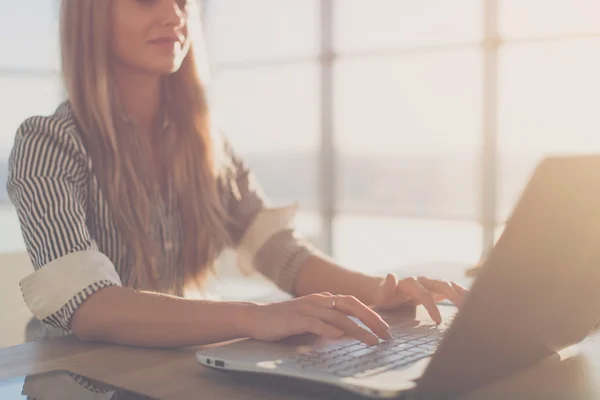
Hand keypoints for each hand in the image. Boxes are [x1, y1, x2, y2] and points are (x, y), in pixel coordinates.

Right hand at [244, 293, 391, 344]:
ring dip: (357, 329)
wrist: (257, 317)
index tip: (385, 328)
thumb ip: (328, 322)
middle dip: (371, 318)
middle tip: (386, 333)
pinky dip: (328, 329)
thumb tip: (349, 332)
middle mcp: (319, 300)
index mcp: (324, 299)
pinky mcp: (296, 319)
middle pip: (351, 305)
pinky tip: (339, 336)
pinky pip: (315, 323)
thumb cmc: (285, 321)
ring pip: (338, 316)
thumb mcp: (311, 319)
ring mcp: (308, 308)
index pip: (353, 303)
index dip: (371, 314)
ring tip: (372, 340)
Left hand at [372, 274, 467, 323]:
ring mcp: (430, 284)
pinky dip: (462, 294)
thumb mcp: (381, 294)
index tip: (438, 322)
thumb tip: (391, 275)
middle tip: (464, 311)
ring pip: (449, 286)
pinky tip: (472, 302)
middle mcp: (422, 280)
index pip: (424, 294)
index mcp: (409, 283)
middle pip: (442, 285)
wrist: (385, 291)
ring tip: (475, 305)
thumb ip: (385, 287)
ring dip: (462, 294)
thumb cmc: (383, 296)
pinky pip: (451, 290)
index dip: (432, 307)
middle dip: (454, 296)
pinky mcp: (435, 289)